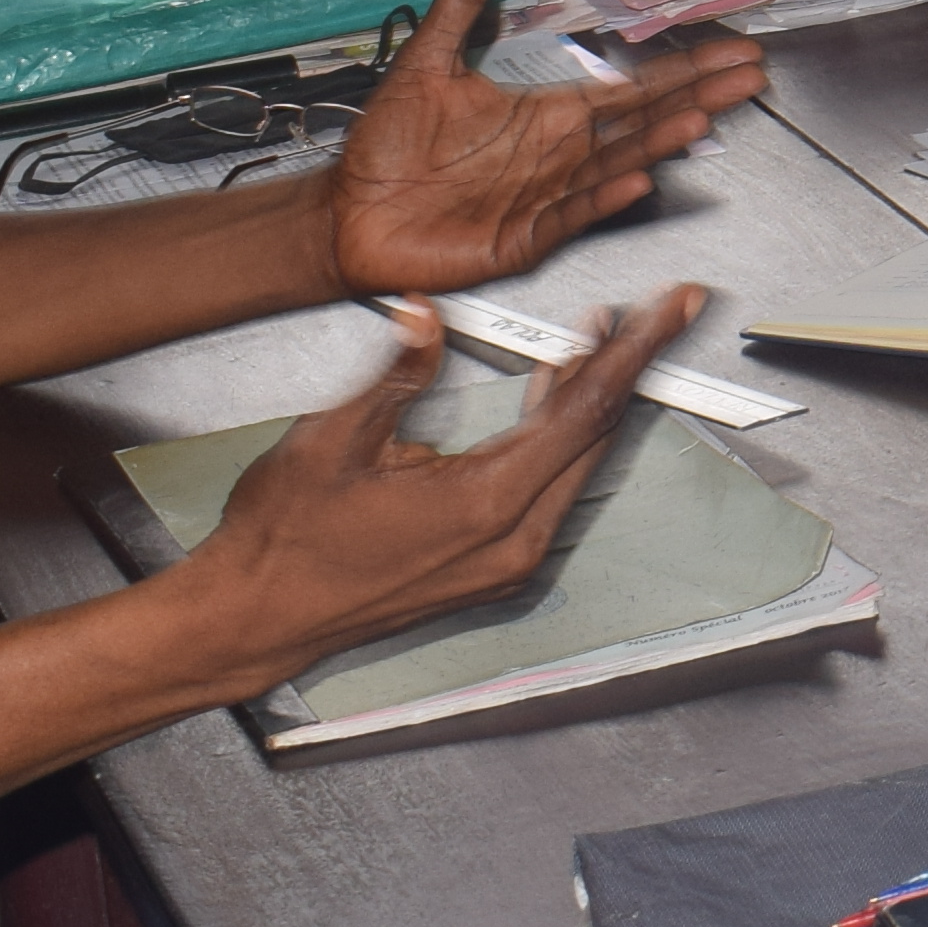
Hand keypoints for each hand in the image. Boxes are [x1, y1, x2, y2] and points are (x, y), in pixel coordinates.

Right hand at [174, 287, 699, 692]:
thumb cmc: (285, 541)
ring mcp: (506, 563)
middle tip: (646, 311)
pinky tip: (546, 400)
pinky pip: (546, 492)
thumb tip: (430, 317)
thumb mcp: (333, 437)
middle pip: (595, 438)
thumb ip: (396, 373)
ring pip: (574, 465)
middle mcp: (512, 541)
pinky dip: (555, 440)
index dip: (635, 349)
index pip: (586, 410)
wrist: (254, 618)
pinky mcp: (492, 570)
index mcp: (485, 504)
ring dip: (587, 401)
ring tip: (596, 340)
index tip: (672, 308)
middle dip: (624, 367)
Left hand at [318, 0, 769, 296]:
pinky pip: (574, 212)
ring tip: (702, 117)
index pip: (629, 88)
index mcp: (543, 115)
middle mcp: (555, 154)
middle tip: (749, 76)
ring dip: (661, 140)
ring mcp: (546, 196)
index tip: (728, 51)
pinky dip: (606, 195)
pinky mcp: (524, 236)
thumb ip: (458, 5)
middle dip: (698, 95)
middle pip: (642, 120)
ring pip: (618, 161)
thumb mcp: (424, 63)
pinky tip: (639, 175)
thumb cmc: (384, 151)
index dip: (681, 69)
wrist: (346, 216)